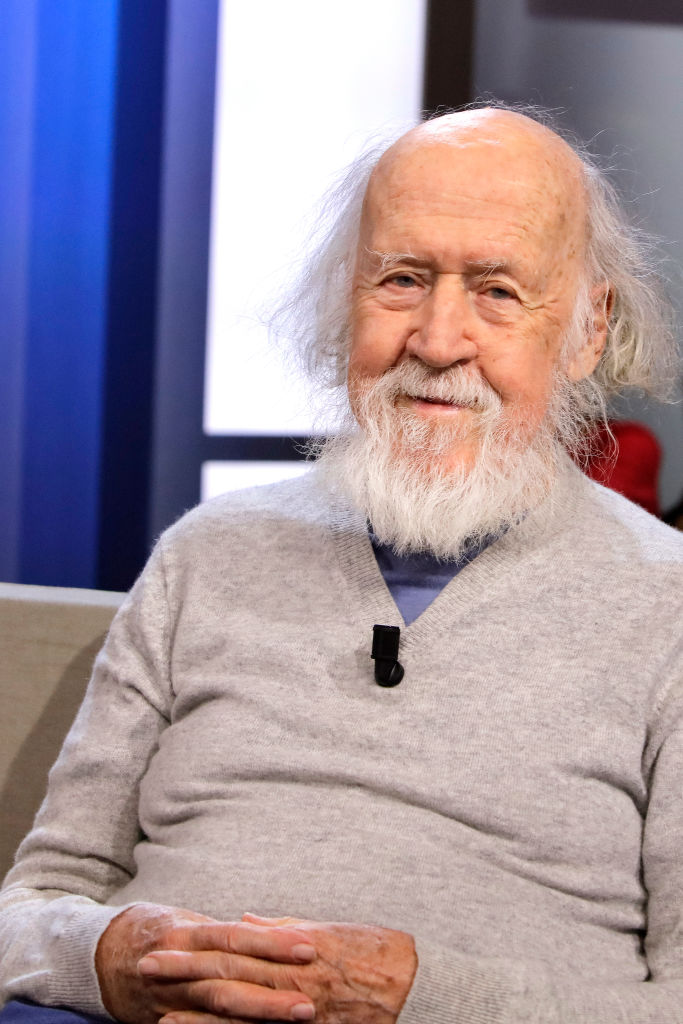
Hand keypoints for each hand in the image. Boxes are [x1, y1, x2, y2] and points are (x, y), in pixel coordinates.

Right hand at [95, 902, 317, 1023]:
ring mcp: (172, 996)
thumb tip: (273, 930)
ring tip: (298, 1015)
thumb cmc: (159, 932)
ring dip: (259, 1012)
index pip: (236, 937)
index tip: (309, 947)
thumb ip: (230, 933)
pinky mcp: (165, 1019)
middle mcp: (181, 963)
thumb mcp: (191, 924)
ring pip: (219, 1005)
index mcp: (190, 932)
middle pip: (231, 975)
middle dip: (273, 988)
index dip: (271, 942)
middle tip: (313, 996)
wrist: (101, 957)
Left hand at [143, 912, 417, 1023]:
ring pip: (241, 1016)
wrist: (416, 984)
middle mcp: (288, 978)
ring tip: (161, 1017)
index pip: (231, 947)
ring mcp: (298, 1010)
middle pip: (227, 977)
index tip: (159, 945)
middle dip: (185, 975)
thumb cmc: (375, 951)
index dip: (193, 948)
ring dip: (200, 1018)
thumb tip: (244, 918)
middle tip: (144, 969)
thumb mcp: (328, 930)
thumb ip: (283, 927)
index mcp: (290, 949)